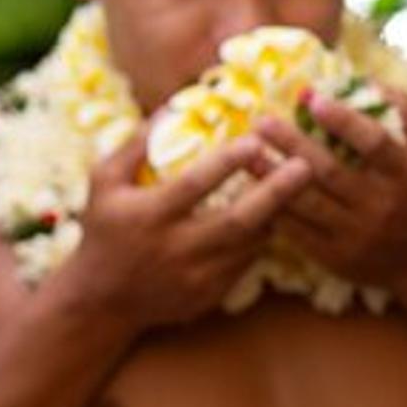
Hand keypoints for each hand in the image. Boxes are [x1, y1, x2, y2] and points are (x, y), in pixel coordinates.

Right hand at [62, 125, 310, 328]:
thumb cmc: (102, 231)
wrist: (100, 299)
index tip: (256, 140)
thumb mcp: (103, 183)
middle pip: (237, 220)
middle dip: (275, 192)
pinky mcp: (208, 295)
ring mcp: (194, 277)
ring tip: (298, 189)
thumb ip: (133, 146)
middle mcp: (175, 249)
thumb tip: (169, 107)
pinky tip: (271, 220)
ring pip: (249, 244)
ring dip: (276, 215)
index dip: (228, 162)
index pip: (195, 185)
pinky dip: (260, 240)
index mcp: (150, 216)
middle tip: (306, 166)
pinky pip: (245, 264)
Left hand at [254, 88, 406, 288]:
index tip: (312, 99)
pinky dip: (272, 207)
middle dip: (292, 144)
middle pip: (329, 171)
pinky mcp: (333, 256)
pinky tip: (250, 188)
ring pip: (306, 202)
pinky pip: (296, 230)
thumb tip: (368, 82)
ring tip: (247, 152)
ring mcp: (355, 234)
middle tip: (262, 121)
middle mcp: (382, 205)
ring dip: (271, 176)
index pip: (374, 143)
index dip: (344, 120)